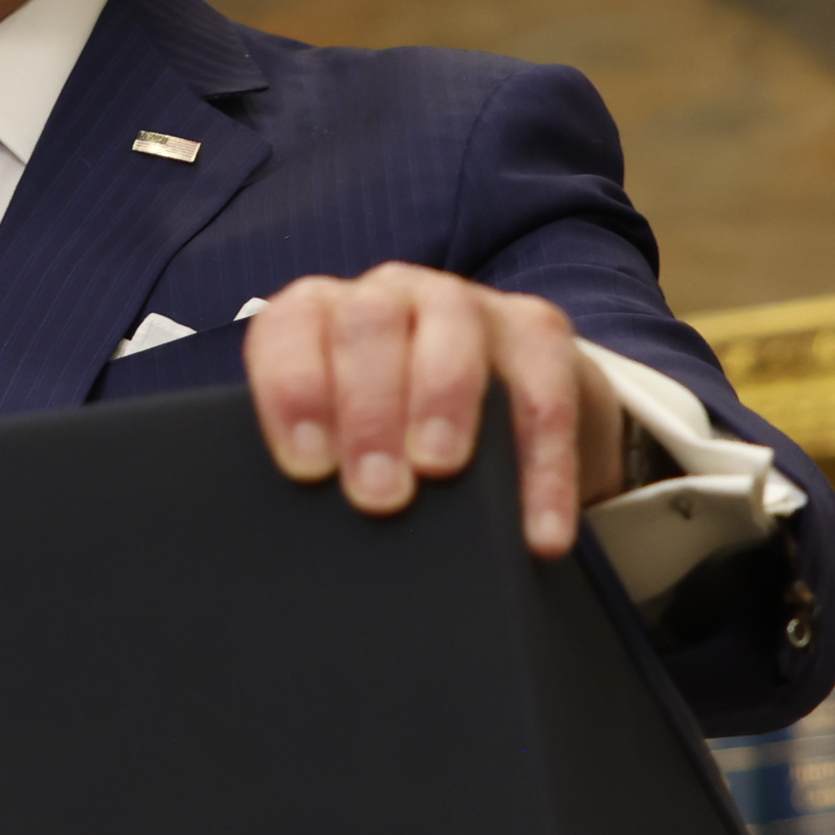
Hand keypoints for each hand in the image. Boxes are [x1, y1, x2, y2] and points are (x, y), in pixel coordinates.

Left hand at [242, 262, 625, 558]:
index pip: (291, 327)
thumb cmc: (397, 435)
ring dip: (443, 398)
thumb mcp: (349, 440)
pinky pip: (543, 389)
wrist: (504, 411)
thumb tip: (306, 539)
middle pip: (368, 321)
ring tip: (441, 472)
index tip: (307, 465)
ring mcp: (469, 305)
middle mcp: (391, 295)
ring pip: (453, 325)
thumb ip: (325, 464)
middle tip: (377, 492)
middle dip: (368, 407)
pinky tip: (538, 530)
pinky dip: (542, 466)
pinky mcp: (540, 332)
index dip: (293, 390)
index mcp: (324, 316)